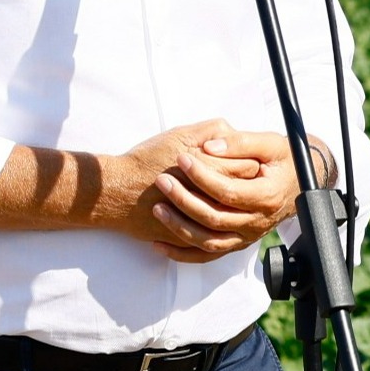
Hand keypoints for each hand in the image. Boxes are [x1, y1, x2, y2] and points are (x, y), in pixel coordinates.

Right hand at [110, 120, 258, 249]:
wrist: (117, 191)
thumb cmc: (148, 160)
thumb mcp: (182, 134)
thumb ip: (214, 130)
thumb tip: (235, 134)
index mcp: (215, 171)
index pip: (251, 168)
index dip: (252, 160)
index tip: (248, 157)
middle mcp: (213, 200)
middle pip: (246, 193)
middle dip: (246, 184)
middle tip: (240, 175)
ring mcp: (201, 224)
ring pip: (231, 220)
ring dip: (232, 208)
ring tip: (225, 195)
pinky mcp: (188, 239)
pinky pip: (212, 240)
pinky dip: (216, 229)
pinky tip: (213, 215)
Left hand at [148, 129, 302, 262]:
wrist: (300, 183)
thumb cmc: (285, 161)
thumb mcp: (271, 144)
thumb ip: (241, 143)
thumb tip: (210, 146)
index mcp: (267, 196)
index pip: (227, 191)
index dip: (202, 176)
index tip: (181, 159)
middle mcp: (257, 221)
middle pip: (213, 218)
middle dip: (183, 199)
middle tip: (162, 181)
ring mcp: (247, 236)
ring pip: (208, 241)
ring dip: (179, 228)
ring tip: (158, 209)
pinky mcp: (238, 243)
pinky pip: (207, 255)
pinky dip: (182, 254)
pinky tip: (160, 246)